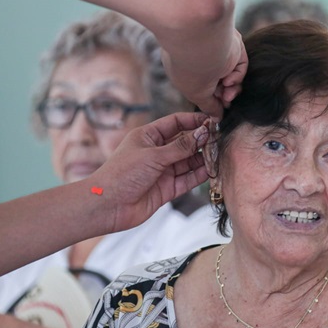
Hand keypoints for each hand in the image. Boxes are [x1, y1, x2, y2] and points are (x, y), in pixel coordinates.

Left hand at [84, 112, 210, 232]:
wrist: (108, 205)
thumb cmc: (122, 174)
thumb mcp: (153, 155)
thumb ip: (181, 146)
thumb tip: (203, 133)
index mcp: (148, 136)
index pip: (175, 123)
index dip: (193, 121)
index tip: (212, 121)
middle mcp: (156, 152)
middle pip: (185, 143)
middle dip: (201, 141)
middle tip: (219, 139)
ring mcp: (163, 171)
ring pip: (189, 162)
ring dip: (203, 159)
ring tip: (219, 154)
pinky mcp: (167, 188)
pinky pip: (188, 179)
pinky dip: (199, 175)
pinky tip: (211, 170)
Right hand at [163, 32, 247, 120]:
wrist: (200, 43)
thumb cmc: (191, 70)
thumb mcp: (197, 94)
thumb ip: (209, 106)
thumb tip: (216, 118)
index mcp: (187, 66)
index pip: (204, 85)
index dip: (213, 99)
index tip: (219, 109)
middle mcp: (202, 57)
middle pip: (220, 82)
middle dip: (224, 95)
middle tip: (226, 102)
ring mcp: (218, 50)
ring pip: (232, 75)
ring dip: (232, 88)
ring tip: (228, 95)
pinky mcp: (233, 45)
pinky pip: (240, 65)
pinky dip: (237, 75)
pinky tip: (229, 79)